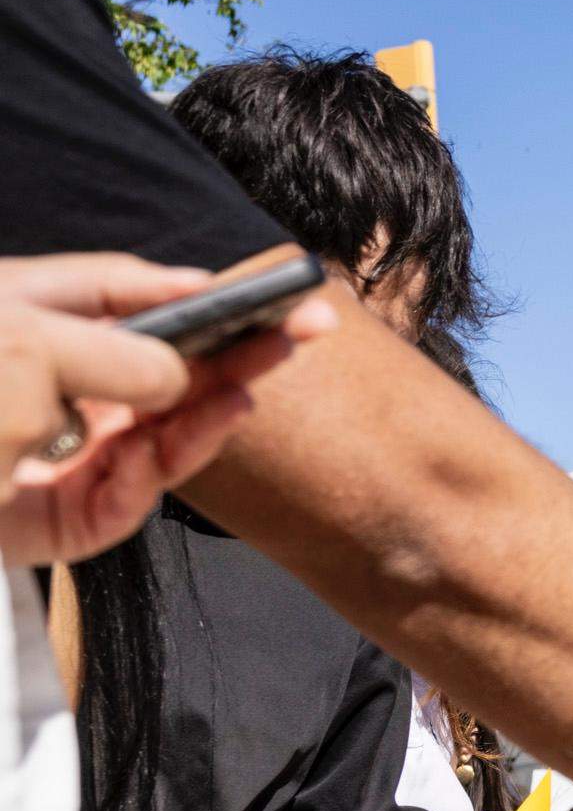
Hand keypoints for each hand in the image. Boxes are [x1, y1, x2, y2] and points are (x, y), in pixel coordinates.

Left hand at [0, 252, 335, 567]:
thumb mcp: (26, 348)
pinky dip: (169, 462)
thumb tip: (187, 380)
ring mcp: (49, 455)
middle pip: (153, 363)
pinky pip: (129, 491)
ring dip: (213, 405)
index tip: (259, 288)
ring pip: (154, 429)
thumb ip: (120, 356)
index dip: (190, 289)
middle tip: (307, 329)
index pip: (119, 293)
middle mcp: (39, 384)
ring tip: (261, 380)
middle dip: (228, 348)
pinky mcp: (54, 522)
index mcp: (19, 320)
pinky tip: (204, 427)